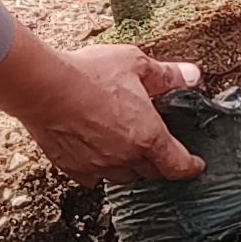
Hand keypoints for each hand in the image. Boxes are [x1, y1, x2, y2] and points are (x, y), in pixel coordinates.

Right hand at [8, 39, 204, 182]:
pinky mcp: (73, 168)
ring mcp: (99, 167)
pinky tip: (97, 151)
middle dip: (161, 163)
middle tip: (161, 149)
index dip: (191, 167)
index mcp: (148, 137)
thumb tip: (192, 76)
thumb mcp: (136, 65)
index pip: (178, 165)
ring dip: (131, 165)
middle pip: (152, 172)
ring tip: (128, 147)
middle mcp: (126, 159)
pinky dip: (101, 168)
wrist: (44, 88)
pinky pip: (94, 176)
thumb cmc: (89, 75)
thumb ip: (167, 75)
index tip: (196, 166)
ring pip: (124, 176)